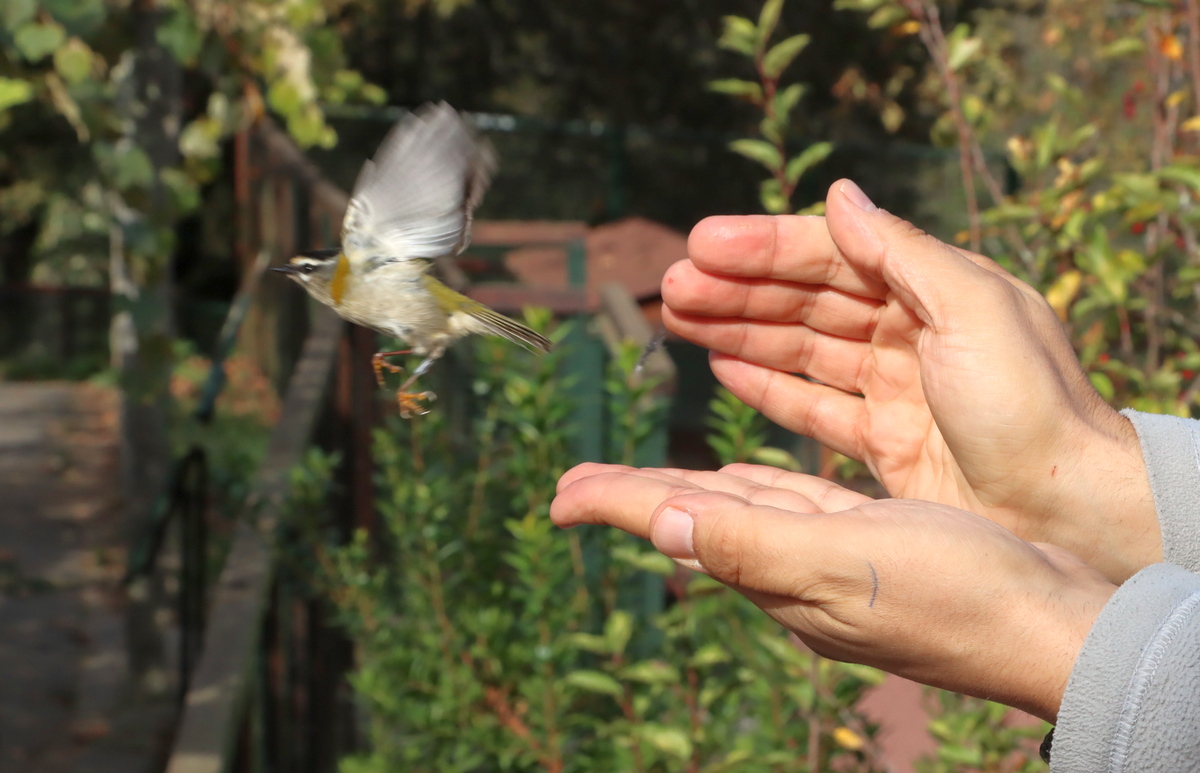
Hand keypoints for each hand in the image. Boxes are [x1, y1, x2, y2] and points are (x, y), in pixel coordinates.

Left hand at [551, 462, 1115, 722]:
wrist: (1050, 622)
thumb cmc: (957, 593)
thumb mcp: (844, 563)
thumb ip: (750, 543)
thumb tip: (658, 527)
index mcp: (777, 573)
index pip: (677, 525)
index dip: (616, 504)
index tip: (557, 497)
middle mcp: (793, 570)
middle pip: (695, 519)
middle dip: (636, 498)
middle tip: (578, 487)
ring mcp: (830, 560)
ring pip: (740, 510)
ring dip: (688, 490)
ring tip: (644, 481)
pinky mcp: (869, 545)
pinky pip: (793, 506)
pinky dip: (760, 487)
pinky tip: (747, 481)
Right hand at [661, 180, 1157, 581]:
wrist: (1067, 512)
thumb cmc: (1031, 408)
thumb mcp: (975, 312)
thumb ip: (903, 253)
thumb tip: (839, 194)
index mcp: (936, 290)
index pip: (833, 255)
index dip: (764, 248)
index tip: (701, 244)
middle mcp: (912, 333)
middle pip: (807, 300)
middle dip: (737, 290)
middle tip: (671, 286)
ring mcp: (896, 390)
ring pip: (802, 350)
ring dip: (739, 332)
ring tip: (679, 319)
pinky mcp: (886, 445)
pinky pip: (815, 406)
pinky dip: (770, 387)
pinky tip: (725, 368)